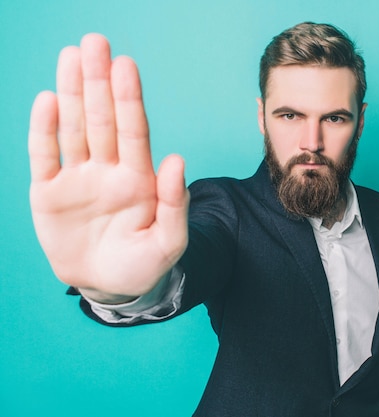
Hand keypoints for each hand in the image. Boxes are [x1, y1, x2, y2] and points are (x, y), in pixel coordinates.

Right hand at [28, 34, 188, 297]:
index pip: (134, 131)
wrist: (108, 286)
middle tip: (95, 42)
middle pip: (102, 120)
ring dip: (73, 93)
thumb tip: (176, 159)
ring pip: (74, 128)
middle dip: (99, 83)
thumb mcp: (168, 243)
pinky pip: (44, 156)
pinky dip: (44, 130)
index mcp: (139, 179)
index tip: (126, 65)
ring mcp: (78, 178)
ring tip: (72, 56)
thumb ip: (174, 204)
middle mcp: (108, 170)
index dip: (129, 99)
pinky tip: (49, 100)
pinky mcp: (48, 192)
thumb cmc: (143, 264)